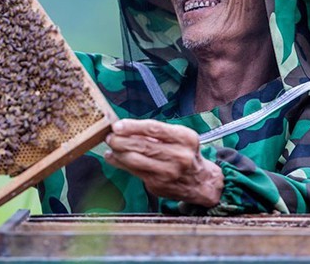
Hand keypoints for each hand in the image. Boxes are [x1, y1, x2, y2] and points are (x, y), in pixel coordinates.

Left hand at [105, 119, 223, 207]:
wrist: (200, 182)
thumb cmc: (185, 154)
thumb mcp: (179, 138)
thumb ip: (156, 133)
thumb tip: (126, 127)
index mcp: (184, 138)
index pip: (154, 129)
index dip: (133, 126)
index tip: (118, 125)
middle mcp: (178, 155)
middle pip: (143, 145)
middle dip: (121, 139)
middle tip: (109, 135)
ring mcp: (168, 172)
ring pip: (135, 160)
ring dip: (118, 152)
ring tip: (110, 145)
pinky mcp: (158, 185)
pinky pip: (133, 172)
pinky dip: (119, 163)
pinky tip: (112, 157)